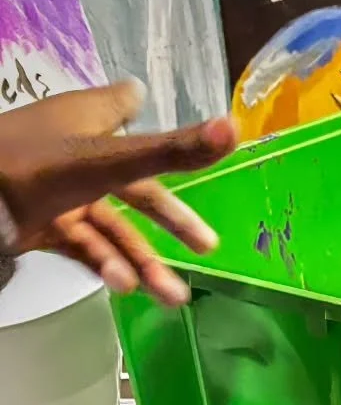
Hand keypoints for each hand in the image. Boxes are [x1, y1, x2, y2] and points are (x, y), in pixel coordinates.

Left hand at [0, 81, 235, 304]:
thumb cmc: (41, 168)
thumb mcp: (113, 160)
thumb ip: (173, 152)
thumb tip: (235, 127)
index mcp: (89, 123)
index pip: (122, 108)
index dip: (142, 112)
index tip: (161, 116)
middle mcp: (77, 155)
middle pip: (135, 187)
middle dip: (172, 221)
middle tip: (207, 247)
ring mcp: (61, 194)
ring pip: (114, 229)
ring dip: (144, 262)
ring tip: (174, 296)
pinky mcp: (46, 228)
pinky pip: (87, 249)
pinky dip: (107, 266)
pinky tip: (125, 287)